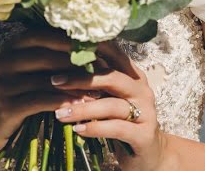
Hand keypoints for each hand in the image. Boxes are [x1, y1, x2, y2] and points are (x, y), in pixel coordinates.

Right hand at [0, 26, 97, 148]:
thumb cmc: (19, 91)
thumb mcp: (30, 69)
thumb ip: (52, 57)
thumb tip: (92, 49)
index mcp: (13, 45)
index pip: (45, 35)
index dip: (71, 41)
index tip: (96, 47)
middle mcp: (5, 59)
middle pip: (47, 56)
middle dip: (77, 63)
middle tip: (102, 70)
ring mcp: (3, 82)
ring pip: (46, 80)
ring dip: (74, 85)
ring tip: (97, 90)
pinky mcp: (6, 104)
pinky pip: (40, 100)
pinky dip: (62, 102)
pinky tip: (79, 105)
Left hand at [49, 40, 170, 170]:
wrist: (148, 153)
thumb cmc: (123, 122)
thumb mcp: (110, 99)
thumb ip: (96, 85)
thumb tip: (63, 69)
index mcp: (134, 77)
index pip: (115, 56)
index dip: (92, 51)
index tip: (63, 51)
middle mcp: (143, 91)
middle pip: (112, 78)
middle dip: (81, 79)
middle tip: (55, 82)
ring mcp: (147, 112)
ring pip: (111, 105)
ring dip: (82, 109)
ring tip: (60, 114)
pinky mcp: (144, 135)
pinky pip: (116, 128)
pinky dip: (95, 128)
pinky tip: (78, 130)